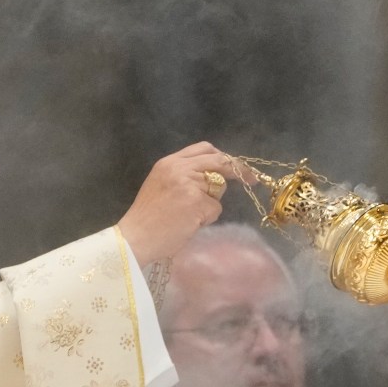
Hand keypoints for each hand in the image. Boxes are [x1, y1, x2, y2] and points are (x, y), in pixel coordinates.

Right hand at [118, 142, 248, 266]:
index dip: (223, 156)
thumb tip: (213, 176)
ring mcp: (189, 184)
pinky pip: (215, 209)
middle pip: (219, 162)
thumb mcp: (160, 185)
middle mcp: (179, 168)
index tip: (235, 165)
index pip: (204, 149)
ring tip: (187, 216)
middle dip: (239, 170)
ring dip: (210, 205)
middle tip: (251, 179)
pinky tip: (188, 225)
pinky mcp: (197, 202)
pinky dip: (206, 219)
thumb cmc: (147, 218)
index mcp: (168, 162)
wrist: (136, 237)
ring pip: (219, 189)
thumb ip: (183, 175)